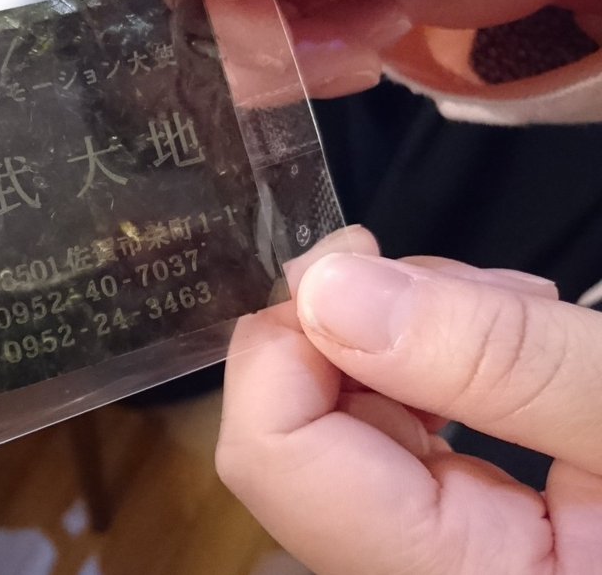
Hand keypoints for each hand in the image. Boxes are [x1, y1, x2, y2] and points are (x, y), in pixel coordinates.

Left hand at [218, 226, 601, 573]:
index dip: (286, 343)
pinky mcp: (468, 531)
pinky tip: (515, 340)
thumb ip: (495, 358)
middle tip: (469, 279)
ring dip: (406, 340)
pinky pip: (401, 439)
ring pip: (346, 427)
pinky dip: (439, 370)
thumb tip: (328, 288)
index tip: (350, 255)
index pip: (274, 460)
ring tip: (524, 306)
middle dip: (359, 330)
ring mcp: (440, 556)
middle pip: (299, 436)